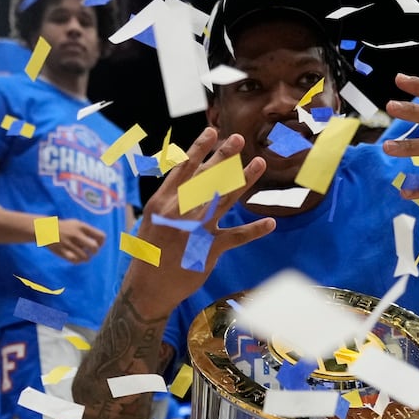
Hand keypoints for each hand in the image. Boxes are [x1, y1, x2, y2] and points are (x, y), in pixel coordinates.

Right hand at [49, 219, 106, 263]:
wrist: (45, 229)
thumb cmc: (64, 227)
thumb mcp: (77, 224)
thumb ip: (88, 231)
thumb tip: (100, 242)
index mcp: (82, 226)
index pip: (101, 236)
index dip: (101, 242)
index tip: (97, 244)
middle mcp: (76, 234)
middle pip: (94, 248)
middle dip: (94, 251)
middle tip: (90, 251)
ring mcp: (69, 243)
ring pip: (86, 257)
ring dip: (86, 258)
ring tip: (82, 255)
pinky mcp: (62, 251)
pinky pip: (75, 261)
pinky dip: (78, 261)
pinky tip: (76, 258)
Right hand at [125, 127, 274, 313]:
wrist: (147, 287)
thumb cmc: (150, 252)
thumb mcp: (153, 220)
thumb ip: (173, 201)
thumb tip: (192, 181)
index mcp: (163, 202)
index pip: (183, 169)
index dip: (199, 148)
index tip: (213, 131)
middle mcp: (179, 212)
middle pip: (207, 178)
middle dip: (224, 157)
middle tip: (240, 139)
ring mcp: (196, 230)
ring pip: (225, 200)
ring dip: (245, 180)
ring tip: (259, 164)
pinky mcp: (209, 250)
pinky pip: (236, 237)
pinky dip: (254, 230)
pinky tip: (271, 222)